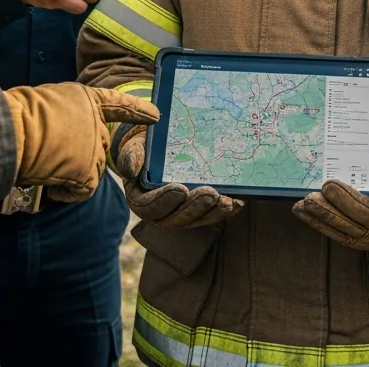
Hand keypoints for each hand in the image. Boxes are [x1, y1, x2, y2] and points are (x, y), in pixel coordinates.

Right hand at [3, 83, 158, 202]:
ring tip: (43, 166)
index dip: (137, 110)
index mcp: (84, 98)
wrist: (12, 131)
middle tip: (50, 155)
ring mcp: (95, 145)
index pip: (116, 104)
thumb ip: (63, 118)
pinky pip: (84, 189)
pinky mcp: (89, 170)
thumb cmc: (16, 117)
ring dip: (70, 173)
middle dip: (79, 155)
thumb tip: (59, 139)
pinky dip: (67, 193)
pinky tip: (51, 185)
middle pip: (97, 145)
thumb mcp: (45, 106)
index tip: (157, 115)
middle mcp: (95, 121)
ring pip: (91, 169)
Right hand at [116, 129, 242, 227]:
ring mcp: (182, 213)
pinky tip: (237, 202)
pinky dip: (226, 211)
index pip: (151, 207)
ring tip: (226, 201)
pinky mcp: (200, 210)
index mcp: (141, 200)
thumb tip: (131, 170)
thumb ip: (131, 157)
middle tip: (210, 194)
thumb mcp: (133, 148)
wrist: (157, 149)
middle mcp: (162, 213)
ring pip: (197, 219)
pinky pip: (212, 214)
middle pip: (178, 218)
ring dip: (213, 213)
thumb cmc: (144, 148)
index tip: (181, 189)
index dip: (166, 200)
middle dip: (196, 207)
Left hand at [292, 144, 368, 250]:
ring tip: (300, 207)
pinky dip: (321, 224)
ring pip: (342, 233)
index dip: (348, 201)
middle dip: (328, 212)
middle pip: (352, 227)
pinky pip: (339, 233)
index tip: (329, 185)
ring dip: (319, 221)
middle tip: (308, 198)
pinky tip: (306, 213)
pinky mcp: (361, 239)